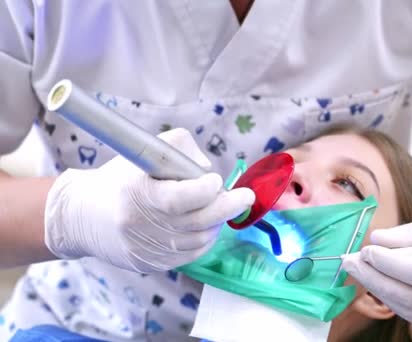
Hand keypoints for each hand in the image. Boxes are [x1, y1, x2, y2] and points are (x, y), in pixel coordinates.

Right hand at [44, 128, 254, 272]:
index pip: (179, 199)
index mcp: (135, 194)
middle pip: (196, 223)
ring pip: (199, 240)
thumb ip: (182, 150)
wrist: (83, 216)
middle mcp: (138, 225)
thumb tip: (209, 170)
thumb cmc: (121, 178)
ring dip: (217, 222)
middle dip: (227, 208)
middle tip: (245, 197)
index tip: (216, 180)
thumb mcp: (145, 152)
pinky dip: (205, 238)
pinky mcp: (150, 264)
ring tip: (220, 206)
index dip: (205, 190)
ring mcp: (145, 249)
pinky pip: (191, 254)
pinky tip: (206, 224)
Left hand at [341, 209, 411, 329]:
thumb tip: (377, 240)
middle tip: (349, 262)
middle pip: (410, 297)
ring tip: (358, 268)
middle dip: (375, 279)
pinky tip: (378, 280)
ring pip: (408, 308)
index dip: (391, 264)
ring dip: (379, 289)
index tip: (367, 249)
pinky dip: (393, 297)